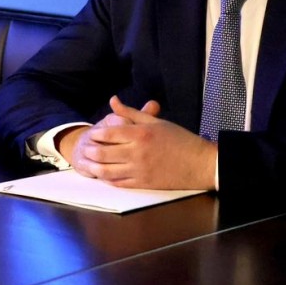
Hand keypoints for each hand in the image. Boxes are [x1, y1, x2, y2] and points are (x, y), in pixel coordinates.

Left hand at [67, 96, 216, 190]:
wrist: (199, 163)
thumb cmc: (180, 139)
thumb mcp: (156, 122)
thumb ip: (131, 112)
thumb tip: (113, 100)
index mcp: (141, 134)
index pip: (109, 133)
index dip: (96, 134)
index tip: (92, 133)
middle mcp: (137, 152)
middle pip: (104, 153)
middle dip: (91, 151)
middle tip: (86, 149)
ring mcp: (139, 170)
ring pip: (107, 171)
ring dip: (94, 167)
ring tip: (89, 163)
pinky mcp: (143, 184)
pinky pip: (119, 183)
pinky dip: (108, 179)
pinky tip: (104, 175)